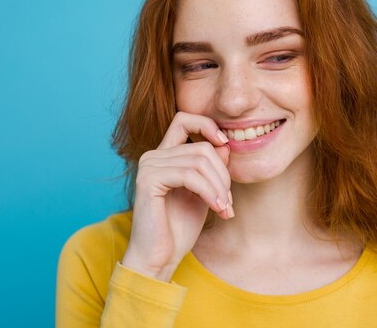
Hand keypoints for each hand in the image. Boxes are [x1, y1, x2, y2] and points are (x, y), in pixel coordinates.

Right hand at [121, 112, 232, 281]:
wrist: (159, 258)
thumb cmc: (179, 229)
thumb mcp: (204, 193)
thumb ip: (212, 169)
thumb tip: (225, 145)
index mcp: (165, 156)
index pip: (184, 119)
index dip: (207, 125)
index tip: (225, 143)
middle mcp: (153, 156)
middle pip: (202, 147)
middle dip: (223, 174)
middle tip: (228, 201)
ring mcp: (149, 166)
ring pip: (199, 161)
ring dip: (219, 186)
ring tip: (224, 208)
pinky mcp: (148, 181)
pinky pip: (189, 175)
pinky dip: (209, 191)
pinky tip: (217, 208)